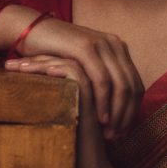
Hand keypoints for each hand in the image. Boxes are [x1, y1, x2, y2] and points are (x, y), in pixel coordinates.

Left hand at [3, 55, 118, 167]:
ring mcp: (93, 92)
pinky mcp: (92, 98)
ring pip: (67, 62)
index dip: (34, 64)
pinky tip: (37, 70)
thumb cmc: (68, 156)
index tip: (11, 68)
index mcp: (80, 92)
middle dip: (32, 60)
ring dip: (39, 62)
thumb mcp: (50, 127)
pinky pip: (75, 72)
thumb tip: (12, 102)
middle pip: (60, 61)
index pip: (56, 66)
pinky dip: (56, 68)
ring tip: (14, 66)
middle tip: (8, 64)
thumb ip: (41, 111)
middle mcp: (90, 89)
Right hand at [12, 18, 143, 139]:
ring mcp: (102, 44)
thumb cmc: (53, 52)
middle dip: (127, 116)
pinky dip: (104, 102)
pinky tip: (100, 119)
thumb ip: (98, 77)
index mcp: (118, 48)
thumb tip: (111, 105)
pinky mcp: (86, 48)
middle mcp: (114, 44)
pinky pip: (102, 81)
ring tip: (109, 133)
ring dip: (117, 113)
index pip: (135, 84)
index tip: (123, 132)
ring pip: (121, 86)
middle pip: (132, 87)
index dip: (132, 110)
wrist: (30, 29)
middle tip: (117, 137)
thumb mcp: (83, 64)